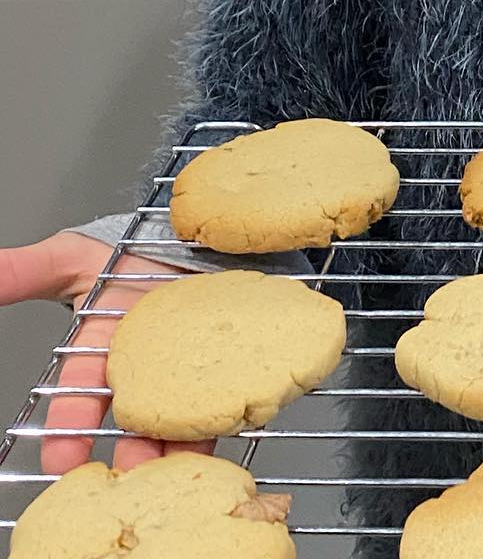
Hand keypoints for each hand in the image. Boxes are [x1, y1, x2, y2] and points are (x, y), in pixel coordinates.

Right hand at [0, 231, 213, 474]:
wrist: (188, 237)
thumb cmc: (127, 253)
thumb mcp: (70, 258)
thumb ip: (26, 271)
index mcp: (101, 350)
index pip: (78, 394)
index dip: (70, 426)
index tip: (61, 459)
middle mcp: (142, 366)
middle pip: (134, 418)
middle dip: (130, 450)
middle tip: (130, 472)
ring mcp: (186, 365)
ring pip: (179, 417)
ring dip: (177, 446)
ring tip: (178, 468)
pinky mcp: (224, 359)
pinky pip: (225, 394)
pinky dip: (225, 416)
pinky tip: (228, 428)